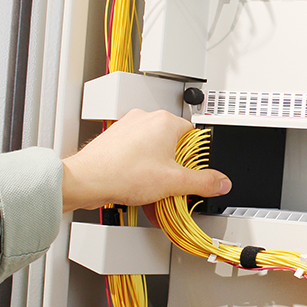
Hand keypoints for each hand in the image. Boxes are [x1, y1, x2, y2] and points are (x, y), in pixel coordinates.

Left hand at [61, 109, 230, 211]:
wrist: (85, 181)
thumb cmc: (121, 174)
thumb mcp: (174, 182)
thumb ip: (203, 182)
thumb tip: (221, 182)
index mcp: (165, 121)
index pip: (195, 136)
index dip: (197, 159)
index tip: (195, 173)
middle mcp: (146, 118)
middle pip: (174, 143)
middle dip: (175, 166)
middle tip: (173, 184)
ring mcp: (128, 126)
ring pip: (154, 148)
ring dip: (158, 168)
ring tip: (153, 188)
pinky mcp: (115, 138)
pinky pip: (137, 151)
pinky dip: (141, 167)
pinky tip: (138, 185)